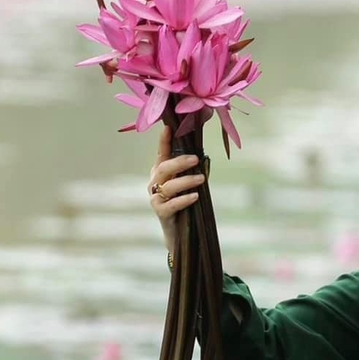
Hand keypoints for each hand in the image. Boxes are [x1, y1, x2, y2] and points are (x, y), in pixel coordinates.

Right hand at [149, 122, 207, 253]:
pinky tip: (195, 196)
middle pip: (164, 167)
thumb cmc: (185, 203)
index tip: (168, 128)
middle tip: (195, 159)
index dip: (163, 141)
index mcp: (161, 171)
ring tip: (202, 179)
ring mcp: (155, 197)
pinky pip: (171, 204)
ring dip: (186, 181)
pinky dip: (183, 199)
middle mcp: (155, 182)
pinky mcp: (160, 212)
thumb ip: (192, 170)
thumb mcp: (188, 183)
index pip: (161, 153)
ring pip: (169, 185)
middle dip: (180, 162)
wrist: (180, 231)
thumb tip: (203, 156)